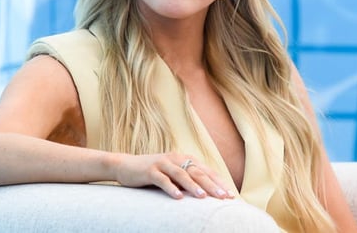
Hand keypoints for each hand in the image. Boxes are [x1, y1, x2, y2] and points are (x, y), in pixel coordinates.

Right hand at [112, 153, 233, 199]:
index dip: (219, 182)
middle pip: (197, 172)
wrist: (125, 166)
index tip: (231, 195)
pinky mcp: (150, 170)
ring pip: (181, 174)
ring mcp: (163, 163)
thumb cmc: (153, 173)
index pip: (206, 171)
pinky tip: (178, 198)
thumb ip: (188, 181)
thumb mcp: (172, 175)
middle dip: (212, 185)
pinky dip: (171, 188)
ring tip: (204, 198)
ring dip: (194, 186)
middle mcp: (176, 158)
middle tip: (224, 197)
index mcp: (184, 159)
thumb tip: (207, 194)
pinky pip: (162, 180)